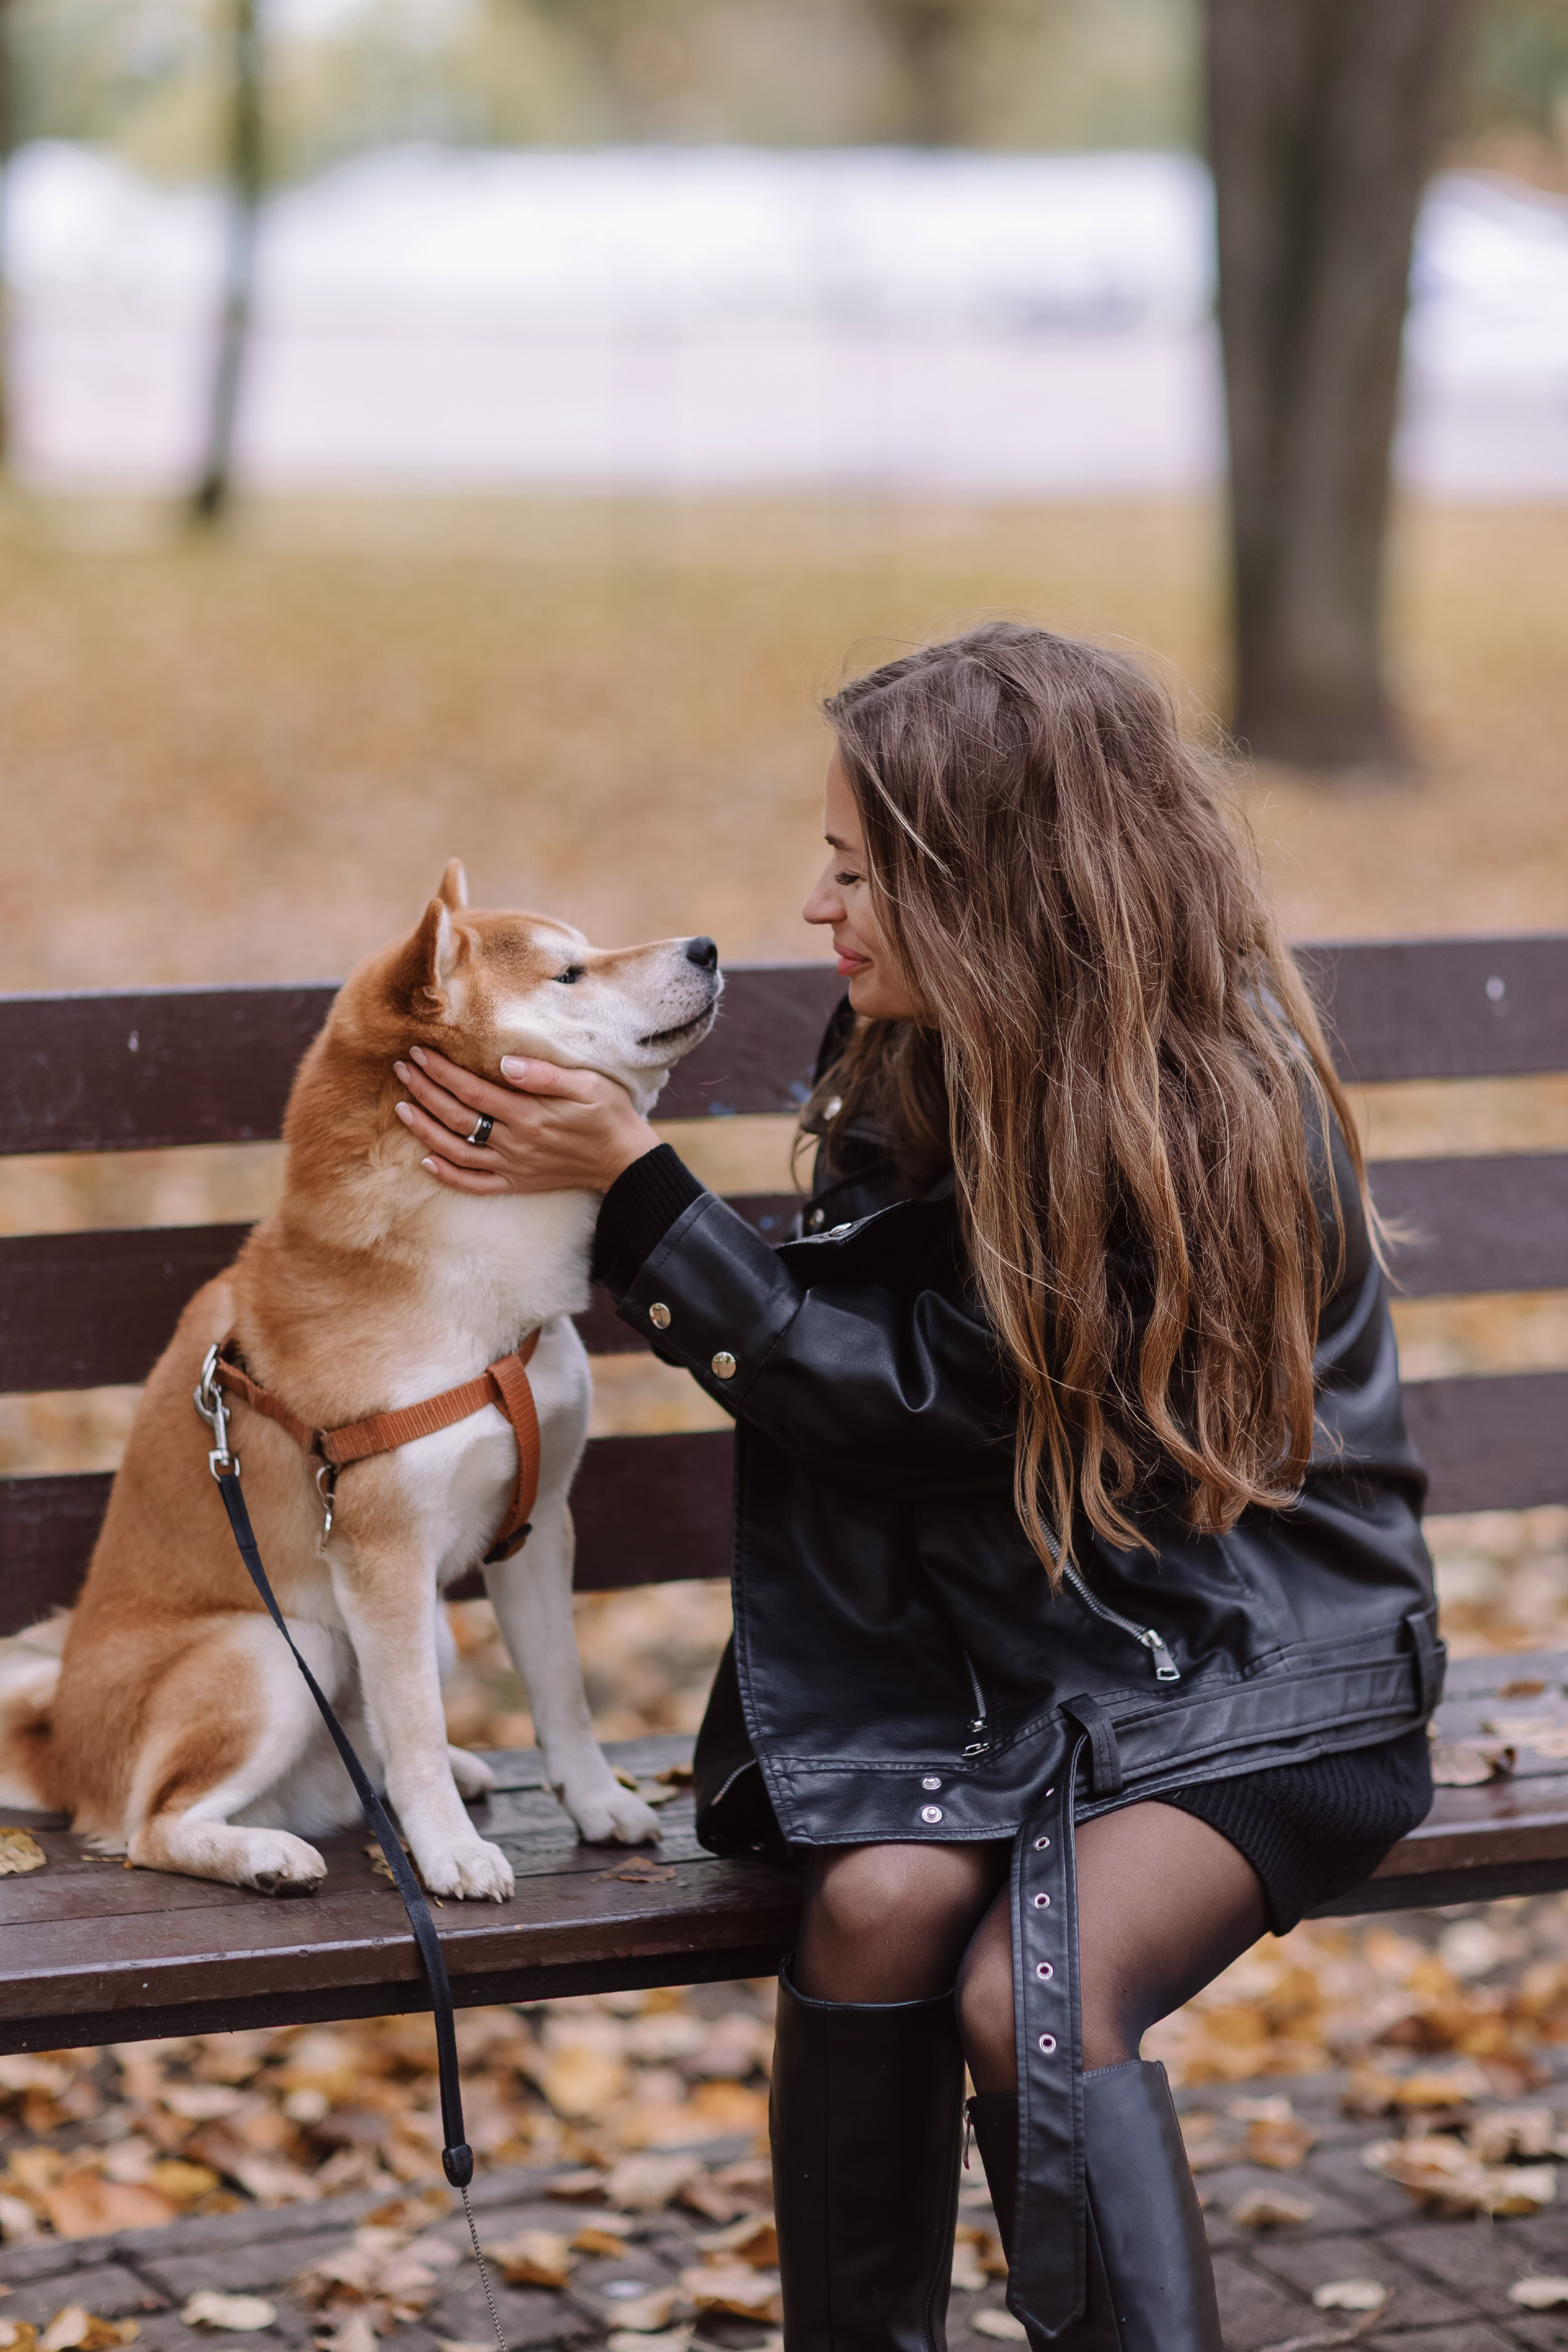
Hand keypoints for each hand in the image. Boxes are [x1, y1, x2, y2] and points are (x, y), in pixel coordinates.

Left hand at [393, 1046, 659, 1195]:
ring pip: (456, 1151)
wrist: (625, 1161)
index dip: (442, 1071)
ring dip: (425, 1130)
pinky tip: (427, 1161)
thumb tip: (504, 1063)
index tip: (420, 1052)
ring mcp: (513, 1166)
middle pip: (457, 1117)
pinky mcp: (517, 1183)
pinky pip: (474, 1184)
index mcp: (529, 1115)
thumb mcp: (588, 1085)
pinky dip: (448, 1174)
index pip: (472, 1090)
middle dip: (425, 1091)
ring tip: (402, 1109)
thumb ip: (545, 1075)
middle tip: (402, 1070)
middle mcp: (514, 1143)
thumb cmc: (609, 1115)